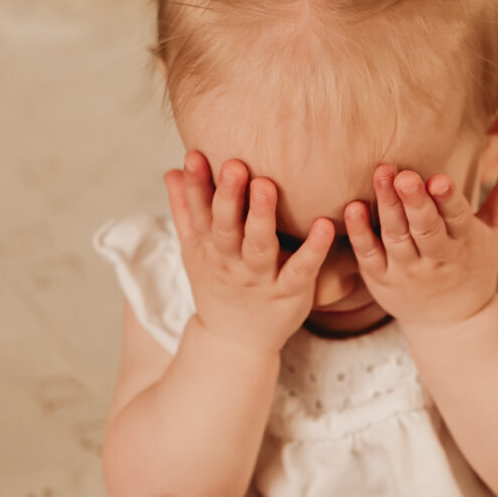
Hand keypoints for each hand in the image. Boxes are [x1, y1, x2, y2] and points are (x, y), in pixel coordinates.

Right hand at [164, 152, 335, 351]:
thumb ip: (186, 210)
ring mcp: (260, 278)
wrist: (234, 341)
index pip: (199, 211)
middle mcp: (231, 261)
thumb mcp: (195, 251)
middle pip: (226, 227)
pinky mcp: (290, 292)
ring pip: (259, 247)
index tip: (194, 156)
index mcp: (209, 246)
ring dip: (262, 217)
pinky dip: (314, 250)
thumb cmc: (217, 285)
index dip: (196, 185)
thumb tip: (172, 170)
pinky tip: (325, 226)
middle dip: (227, 196)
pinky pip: (302, 270)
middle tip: (233, 165)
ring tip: (266, 185)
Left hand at [342, 158, 497, 330]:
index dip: (448, 199)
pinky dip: (360, 233)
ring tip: (380, 174)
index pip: (457, 218)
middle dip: (415, 202)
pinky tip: (353, 208)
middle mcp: (437, 259)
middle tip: (404, 175)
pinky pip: (369, 255)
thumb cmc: (473, 268)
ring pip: (396, 238)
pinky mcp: (381, 280)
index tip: (439, 178)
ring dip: (387, 207)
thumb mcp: (497, 235)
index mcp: (465, 243)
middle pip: (425, 229)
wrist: (452, 324)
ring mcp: (407, 272)